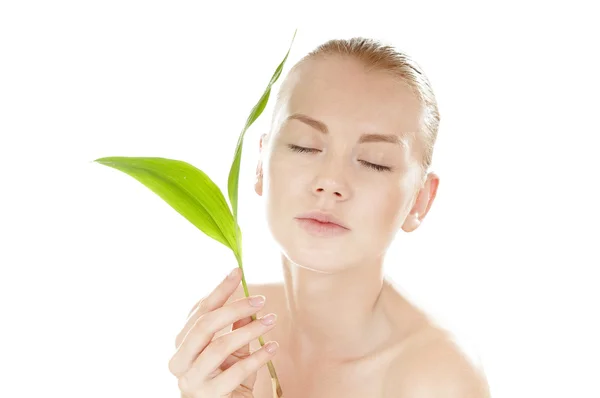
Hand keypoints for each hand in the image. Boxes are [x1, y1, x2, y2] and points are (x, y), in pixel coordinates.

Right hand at [169, 268, 278, 397]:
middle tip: (260, 301)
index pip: (199, 311)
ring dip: (249, 331)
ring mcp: (191, 381)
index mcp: (181, 345)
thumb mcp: (232, 350)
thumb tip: (249, 303)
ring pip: (219, 346)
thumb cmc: (226, 380)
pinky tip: (272, 347)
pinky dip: (257, 357)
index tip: (237, 272)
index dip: (219, 290)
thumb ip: (235, 327)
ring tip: (271, 322)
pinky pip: (235, 372)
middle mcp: (179, 362)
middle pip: (204, 325)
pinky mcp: (208, 397)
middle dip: (234, 308)